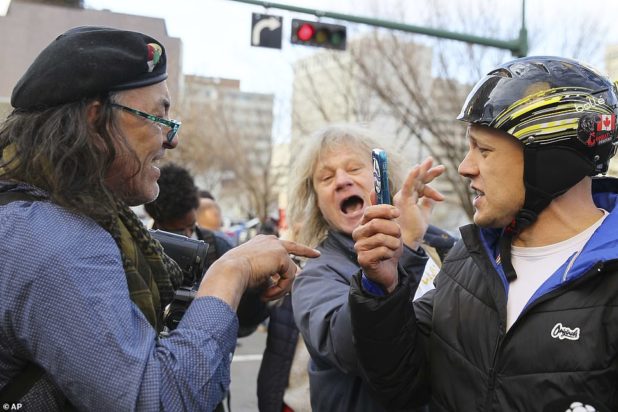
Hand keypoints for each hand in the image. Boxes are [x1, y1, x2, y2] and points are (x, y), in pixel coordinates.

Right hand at [198, 235, 319, 306]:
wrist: (229, 272)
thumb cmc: (235, 275)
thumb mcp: (255, 274)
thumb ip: (270, 275)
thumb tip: (282, 284)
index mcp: (261, 242)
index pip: (282, 245)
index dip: (297, 249)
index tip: (311, 252)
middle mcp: (270, 241)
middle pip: (294, 247)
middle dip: (306, 252)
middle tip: (318, 255)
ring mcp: (277, 247)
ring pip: (290, 272)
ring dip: (280, 288)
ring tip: (266, 296)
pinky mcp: (282, 256)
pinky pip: (290, 277)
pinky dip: (280, 289)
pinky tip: (266, 293)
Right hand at [353, 205, 401, 292]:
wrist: (387, 269)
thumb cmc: (388, 247)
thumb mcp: (388, 226)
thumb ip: (382, 211)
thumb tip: (373, 190)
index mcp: (363, 224)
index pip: (370, 211)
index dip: (385, 210)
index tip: (397, 213)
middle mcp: (358, 234)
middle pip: (376, 224)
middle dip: (393, 229)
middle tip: (398, 235)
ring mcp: (359, 247)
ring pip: (381, 238)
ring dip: (394, 243)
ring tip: (394, 247)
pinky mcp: (363, 259)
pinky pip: (382, 251)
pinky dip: (390, 253)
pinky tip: (388, 256)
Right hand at [394, 157, 444, 249]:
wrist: (409, 240)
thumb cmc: (415, 230)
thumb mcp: (425, 214)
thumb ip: (428, 204)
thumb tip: (435, 197)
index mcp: (409, 199)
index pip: (420, 187)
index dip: (431, 187)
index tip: (442, 197)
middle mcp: (404, 196)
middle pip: (417, 179)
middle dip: (427, 171)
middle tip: (436, 162)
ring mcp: (403, 197)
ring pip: (414, 179)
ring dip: (422, 169)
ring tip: (431, 160)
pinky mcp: (403, 200)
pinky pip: (407, 185)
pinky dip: (412, 175)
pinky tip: (417, 167)